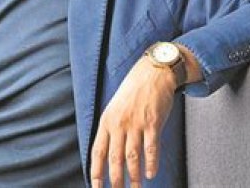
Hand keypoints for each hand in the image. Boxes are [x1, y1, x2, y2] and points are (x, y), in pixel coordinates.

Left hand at [90, 57, 177, 187]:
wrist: (152, 73)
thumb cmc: (133, 92)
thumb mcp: (115, 108)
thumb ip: (111, 129)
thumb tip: (108, 154)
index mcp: (107, 121)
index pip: (98, 152)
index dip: (96, 172)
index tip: (96, 187)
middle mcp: (119, 123)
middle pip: (115, 159)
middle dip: (115, 180)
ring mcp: (136, 123)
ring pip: (132, 157)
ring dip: (134, 177)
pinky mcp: (153, 122)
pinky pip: (151, 148)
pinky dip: (151, 163)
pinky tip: (151, 174)